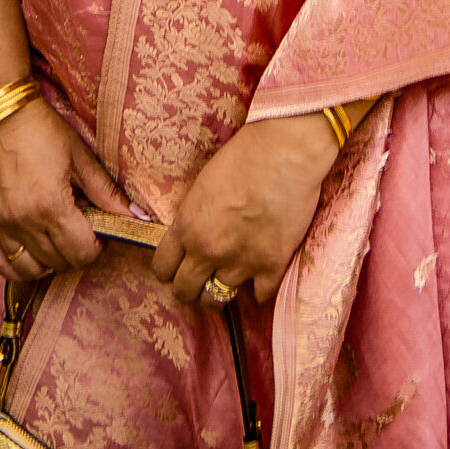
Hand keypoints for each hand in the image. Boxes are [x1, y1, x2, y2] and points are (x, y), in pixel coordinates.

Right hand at [0, 96, 129, 282]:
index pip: (81, 253)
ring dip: (47, 262)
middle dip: (74, 251)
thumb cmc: (41, 128)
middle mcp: (22, 222)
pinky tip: (30, 252)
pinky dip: (17, 266)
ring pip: (29, 270)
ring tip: (56, 240)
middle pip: (57, 263)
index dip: (96, 247)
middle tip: (79, 229)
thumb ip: (106, 191)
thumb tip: (136, 216)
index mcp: (50, 205)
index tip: (98, 231)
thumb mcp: (79, 155)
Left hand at [153, 115, 336, 309]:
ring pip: (218, 299)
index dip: (170, 270)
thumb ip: (195, 216)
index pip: (162, 268)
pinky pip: (260, 296)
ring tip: (231, 277)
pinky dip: (261, 287)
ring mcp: (240, 261)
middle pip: (185, 291)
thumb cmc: (246, 154)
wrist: (287, 149)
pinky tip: (263, 272)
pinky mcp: (272, 265)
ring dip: (223, 288)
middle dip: (190, 287)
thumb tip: (194, 234)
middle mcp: (208, 249)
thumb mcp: (204, 183)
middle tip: (202, 279)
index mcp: (188, 225)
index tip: (179, 268)